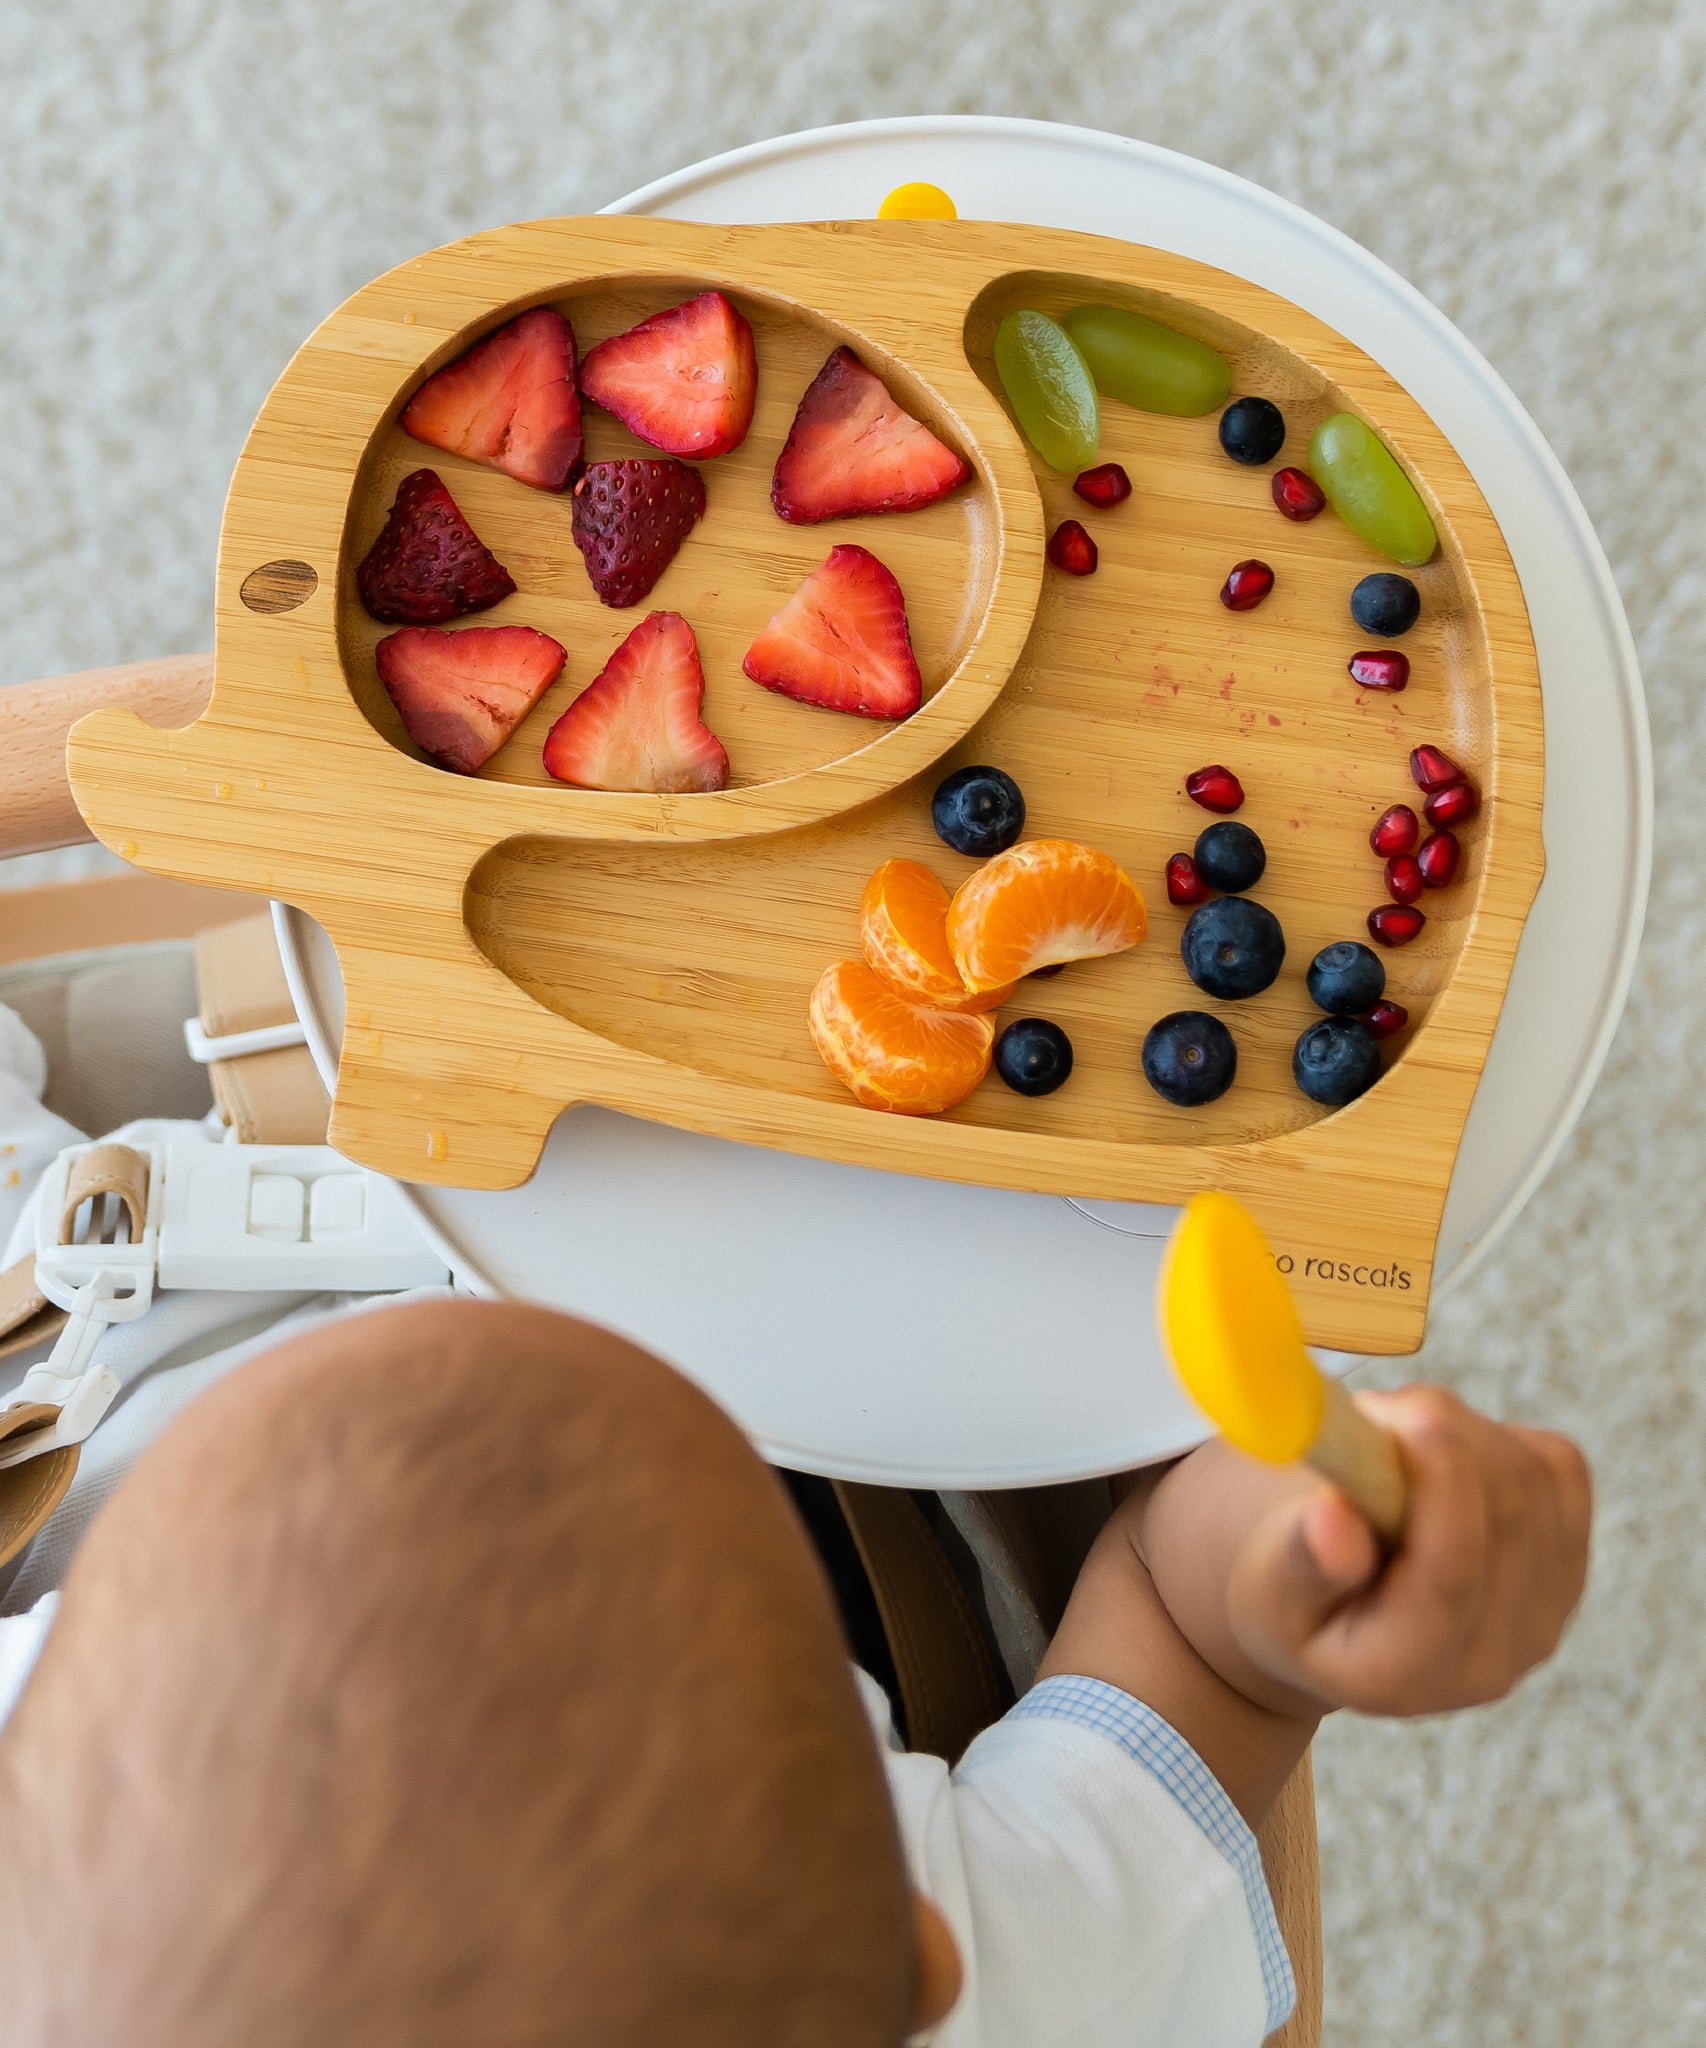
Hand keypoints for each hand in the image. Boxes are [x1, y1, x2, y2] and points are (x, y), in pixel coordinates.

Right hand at [1174, 1387, 1591, 1717]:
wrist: (1340, 1619)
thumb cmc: (1291, 1597)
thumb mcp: (1269, 1590)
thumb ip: (1302, 1563)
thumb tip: (1334, 1522)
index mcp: (1408, 1671)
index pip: (1454, 1571)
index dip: (1441, 1481)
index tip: (1405, 1414)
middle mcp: (1494, 1656)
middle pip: (1508, 1513)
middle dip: (1447, 1433)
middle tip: (1374, 1409)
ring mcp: (1544, 1614)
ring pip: (1538, 1480)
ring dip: (1468, 1429)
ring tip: (1396, 1436)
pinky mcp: (1566, 1567)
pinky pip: (1560, 1469)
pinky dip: (1506, 1438)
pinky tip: (1447, 1457)